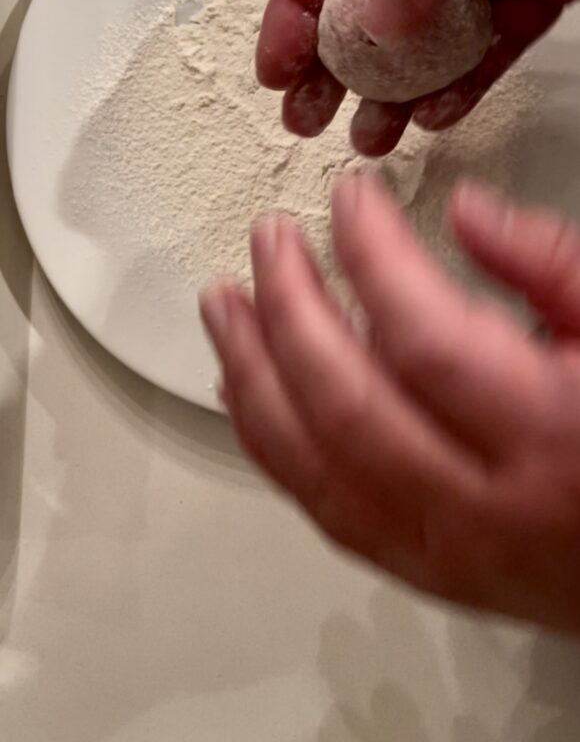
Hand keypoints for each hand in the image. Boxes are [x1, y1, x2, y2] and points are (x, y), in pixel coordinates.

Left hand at [201, 175, 579, 633]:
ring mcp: (447, 552)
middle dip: (290, 307)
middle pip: (346, 400)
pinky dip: (270, 443)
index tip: (349, 199)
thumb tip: (467, 214)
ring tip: (224, 305)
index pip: (425, 336)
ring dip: (253, 375)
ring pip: (312, 464)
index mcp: (554, 436)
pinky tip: (245, 389)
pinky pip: (323, 506)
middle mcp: (488, 506)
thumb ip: (553, 267)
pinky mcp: (426, 571)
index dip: (372, 255)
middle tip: (269, 240)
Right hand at [258, 0, 579, 155]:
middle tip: (308, 116)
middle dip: (332, 62)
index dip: (296, 2)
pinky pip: (490, 49)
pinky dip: (460, 87)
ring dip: (391, 90)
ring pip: (425, 36)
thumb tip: (378, 11)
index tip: (278, 65)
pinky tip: (436, 112)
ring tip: (370, 134)